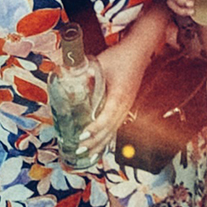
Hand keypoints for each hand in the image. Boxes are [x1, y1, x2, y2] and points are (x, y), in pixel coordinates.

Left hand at [79, 44, 145, 159]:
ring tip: (89, 155)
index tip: (82, 135)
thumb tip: (67, 80)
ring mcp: (128, 105)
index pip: (107, 117)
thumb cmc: (121, 56)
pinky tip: (101, 143)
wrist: (139, 50)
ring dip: (102, 143)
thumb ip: (85, 72)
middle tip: (80, 150)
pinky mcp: (127, 105)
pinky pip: (117, 125)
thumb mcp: (100, 62)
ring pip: (115, 129)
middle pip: (111, 128)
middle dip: (96, 141)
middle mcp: (125, 103)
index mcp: (120, 94)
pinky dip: (108, 136)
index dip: (95, 128)